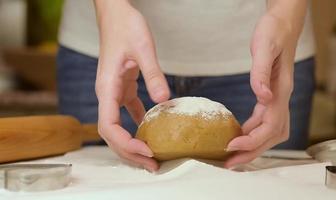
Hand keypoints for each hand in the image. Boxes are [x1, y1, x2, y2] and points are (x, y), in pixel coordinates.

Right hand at [94, 0, 169, 171]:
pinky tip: (153, 130)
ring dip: (134, 143)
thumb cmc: (125, 26)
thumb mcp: (143, 48)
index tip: (146, 150)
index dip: (125, 143)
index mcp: (106, 88)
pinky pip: (129, 112)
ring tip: (153, 155)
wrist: (116, 15)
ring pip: (119, 127)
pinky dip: (139, 124)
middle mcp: (107, 94)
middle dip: (130, 152)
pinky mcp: (123, 88)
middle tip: (153, 163)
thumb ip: (153, 74)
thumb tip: (163, 100)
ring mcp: (113, 92)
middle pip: (112, 134)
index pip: (108, 126)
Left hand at [225, 8, 304, 167]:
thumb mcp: (264, 47)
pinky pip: (265, 122)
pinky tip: (239, 134)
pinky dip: (253, 133)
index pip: (270, 124)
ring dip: (254, 146)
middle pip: (272, 135)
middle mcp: (282, 98)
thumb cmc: (273, 34)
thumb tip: (261, 96)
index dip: (252, 139)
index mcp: (281, 90)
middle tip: (230, 163)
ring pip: (271, 132)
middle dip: (252, 152)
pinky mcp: (272, 97)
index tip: (232, 145)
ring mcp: (278, 99)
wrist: (282, 26)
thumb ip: (261, 72)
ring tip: (233, 155)